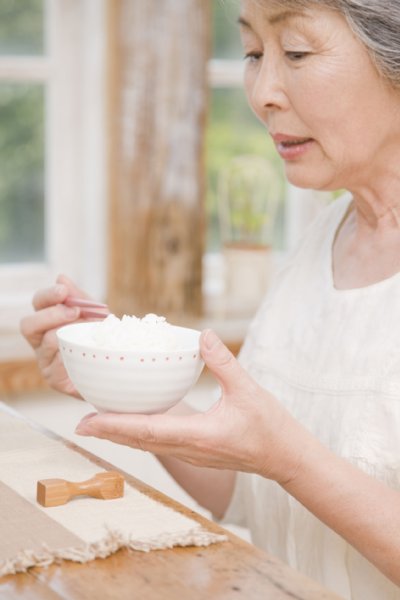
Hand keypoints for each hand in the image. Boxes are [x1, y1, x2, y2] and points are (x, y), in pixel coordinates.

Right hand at [20, 274, 89, 396]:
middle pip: (29, 325)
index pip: (37, 304)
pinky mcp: (54, 379)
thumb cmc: (100, 337)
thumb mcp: (94, 313)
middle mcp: (40, 340)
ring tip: (89, 332)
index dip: (47, 296)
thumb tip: (61, 277)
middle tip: (75, 312)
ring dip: (69, 333)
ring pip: (47, 343)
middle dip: (52, 315)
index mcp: (47, 320)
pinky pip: (59, 364)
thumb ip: (79, 297)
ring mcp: (45, 361)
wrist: (115, 365)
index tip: (63, 291)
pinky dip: (74, 354)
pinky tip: (86, 350)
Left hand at [75, 330, 311, 483]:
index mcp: (198, 435)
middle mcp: (189, 449)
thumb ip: (223, 362)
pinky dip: (140, 435)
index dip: (115, 426)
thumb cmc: (270, 427)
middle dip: (109, 432)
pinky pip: (160, 444)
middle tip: (81, 422)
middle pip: (139, 441)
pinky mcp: (195, 452)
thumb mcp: (249, 390)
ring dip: (122, 435)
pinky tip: (134, 425)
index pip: (147, 431)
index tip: (88, 421)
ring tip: (99, 423)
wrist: (285, 457)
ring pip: (148, 446)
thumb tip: (203, 335)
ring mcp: (191, 454)